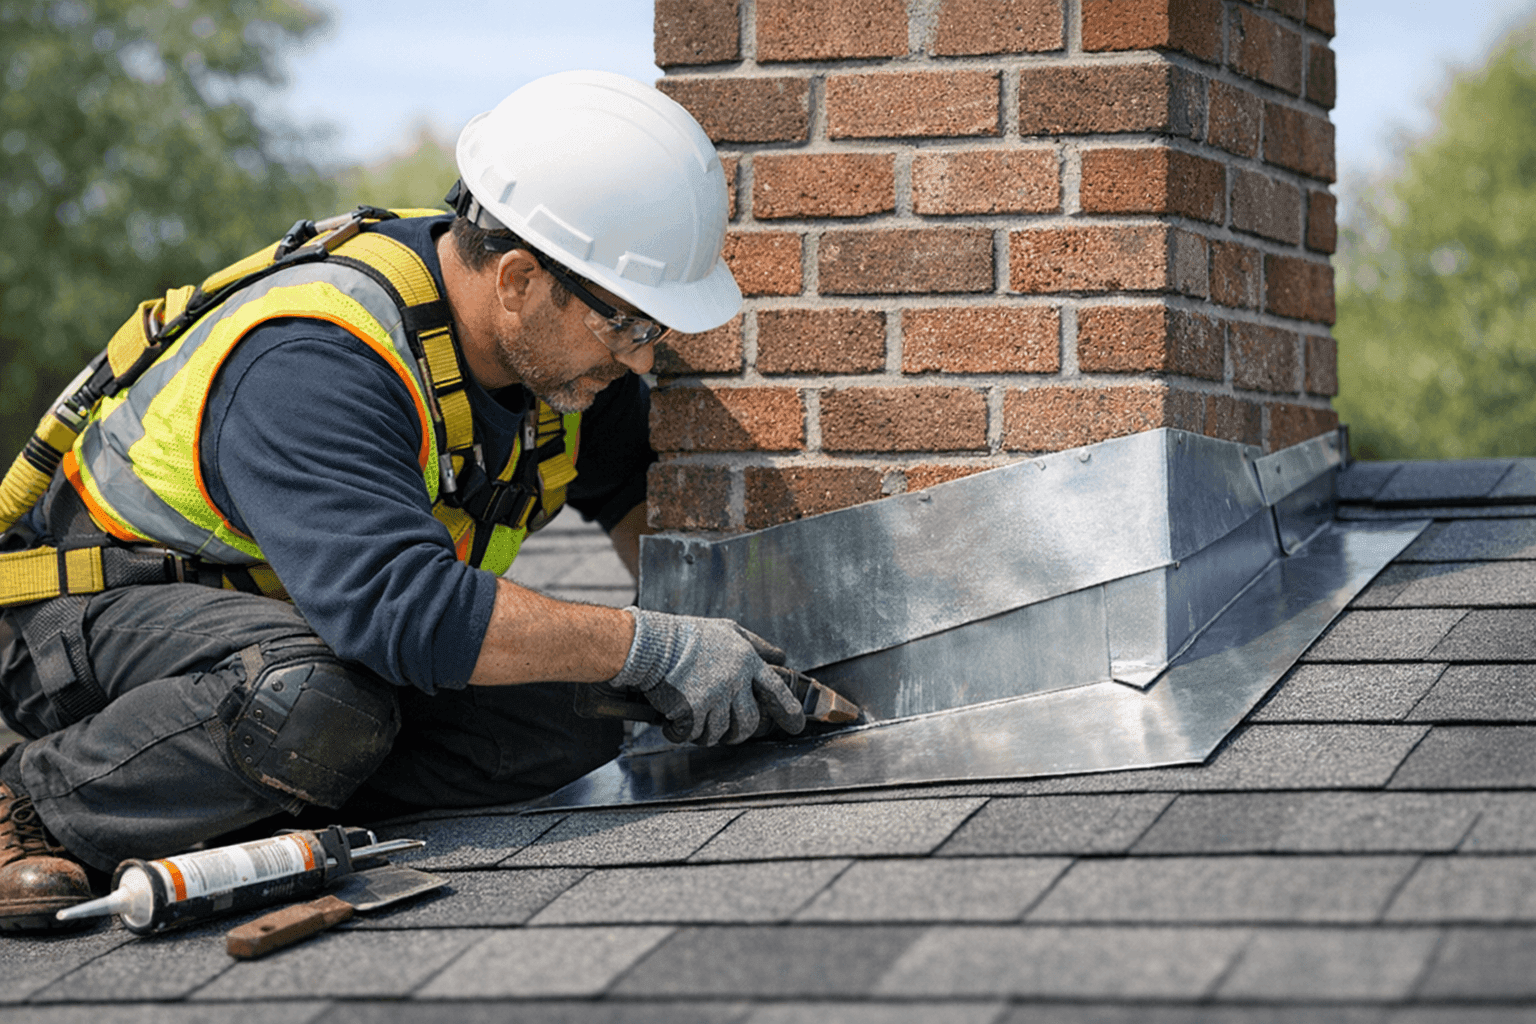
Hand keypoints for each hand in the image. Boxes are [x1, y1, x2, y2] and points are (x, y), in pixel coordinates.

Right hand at [607, 608, 806, 744]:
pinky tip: (675, 722)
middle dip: (739, 733)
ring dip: (707, 733)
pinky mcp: (692, 711)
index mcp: (746, 662)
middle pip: (749, 722)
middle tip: (728, 732)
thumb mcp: (729, 631)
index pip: (776, 690)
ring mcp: (714, 697)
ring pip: (719, 733)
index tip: (795, 725)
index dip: (789, 710)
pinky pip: (692, 734)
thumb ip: (757, 645)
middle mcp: (734, 681)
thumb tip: (781, 657)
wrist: (653, 645)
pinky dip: (682, 733)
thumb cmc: (688, 636)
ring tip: (695, 721)